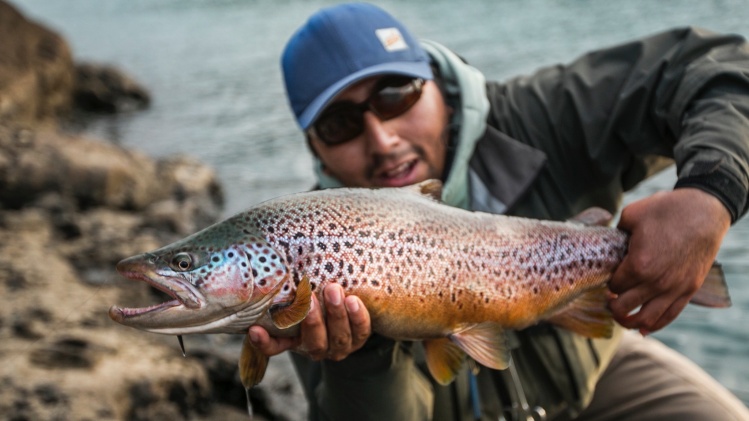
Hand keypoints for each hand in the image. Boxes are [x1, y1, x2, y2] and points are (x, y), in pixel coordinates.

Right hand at [248, 283, 371, 360]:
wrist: (344, 298)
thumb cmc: (312, 293)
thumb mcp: (296, 293)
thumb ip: (284, 287)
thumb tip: (262, 260)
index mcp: (294, 341)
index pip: (273, 347)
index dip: (263, 343)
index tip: (255, 330)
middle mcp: (315, 347)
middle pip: (314, 343)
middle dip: (312, 321)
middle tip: (309, 297)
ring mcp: (339, 345)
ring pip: (339, 337)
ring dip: (336, 314)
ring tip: (333, 289)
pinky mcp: (360, 337)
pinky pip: (361, 330)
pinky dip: (357, 317)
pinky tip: (353, 300)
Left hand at [608, 188, 729, 333]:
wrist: (704, 211)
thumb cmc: (666, 210)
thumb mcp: (631, 215)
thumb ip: (616, 233)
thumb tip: (606, 242)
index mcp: (639, 264)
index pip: (614, 286)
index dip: (607, 283)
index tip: (607, 279)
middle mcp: (656, 282)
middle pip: (624, 307)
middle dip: (612, 305)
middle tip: (608, 299)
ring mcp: (675, 289)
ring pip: (646, 319)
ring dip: (629, 322)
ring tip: (621, 317)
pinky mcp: (689, 290)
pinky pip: (669, 316)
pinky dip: (654, 326)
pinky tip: (643, 329)